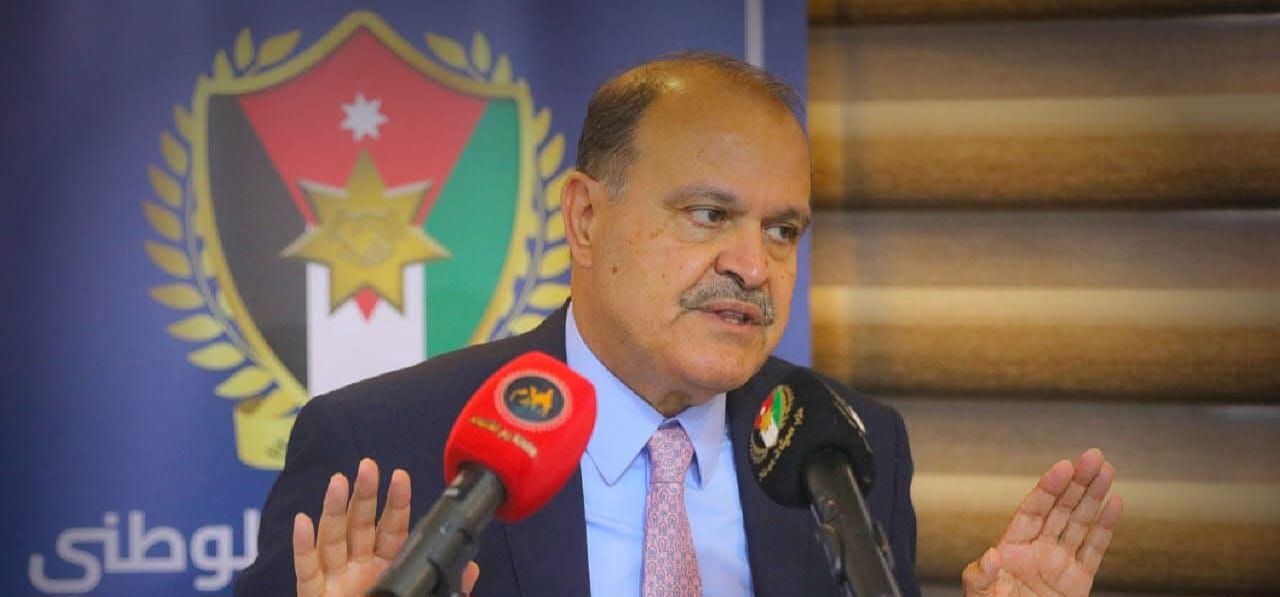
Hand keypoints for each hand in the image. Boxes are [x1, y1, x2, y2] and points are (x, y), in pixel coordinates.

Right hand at [292, 458, 479, 596]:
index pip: (392, 529)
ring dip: (333, 508)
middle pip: (360, 524)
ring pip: (332, 538)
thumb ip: (449, 591)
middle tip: (368, 466)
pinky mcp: (313, 595)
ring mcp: (334, 580)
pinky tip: (303, 522)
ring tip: (339, 481)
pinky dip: (303, 545)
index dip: (396, 502)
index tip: (400, 476)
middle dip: (364, 494)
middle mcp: (359, 568)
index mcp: (387, 568)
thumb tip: (471, 568)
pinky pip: (306, 569)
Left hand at [962, 448, 1123, 596]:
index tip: (1064, 466)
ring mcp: (1059, 564)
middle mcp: (1037, 550)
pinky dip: (1106, 527)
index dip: (1049, 488)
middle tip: (1094, 456)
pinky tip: (1116, 504)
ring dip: (1095, 497)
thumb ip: (982, 575)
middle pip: (1061, 509)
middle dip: (1078, 482)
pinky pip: (1094, 550)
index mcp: (1012, 547)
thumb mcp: (980, 594)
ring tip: (1107, 470)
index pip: (1033, 510)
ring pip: (1080, 523)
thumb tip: (992, 554)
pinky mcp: (1078, 581)